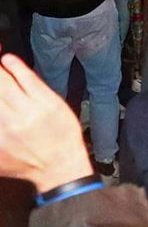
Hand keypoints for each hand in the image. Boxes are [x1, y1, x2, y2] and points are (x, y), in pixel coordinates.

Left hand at [0, 54, 92, 192]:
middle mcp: (19, 119)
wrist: (59, 166)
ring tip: (8, 102)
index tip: (1, 59)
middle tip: (1, 75)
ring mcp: (4, 134)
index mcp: (39, 104)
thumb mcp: (55, 103)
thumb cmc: (62, 134)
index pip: (12, 77)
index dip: (4, 66)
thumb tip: (10, 62)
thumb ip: (30, 81)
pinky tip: (6, 116)